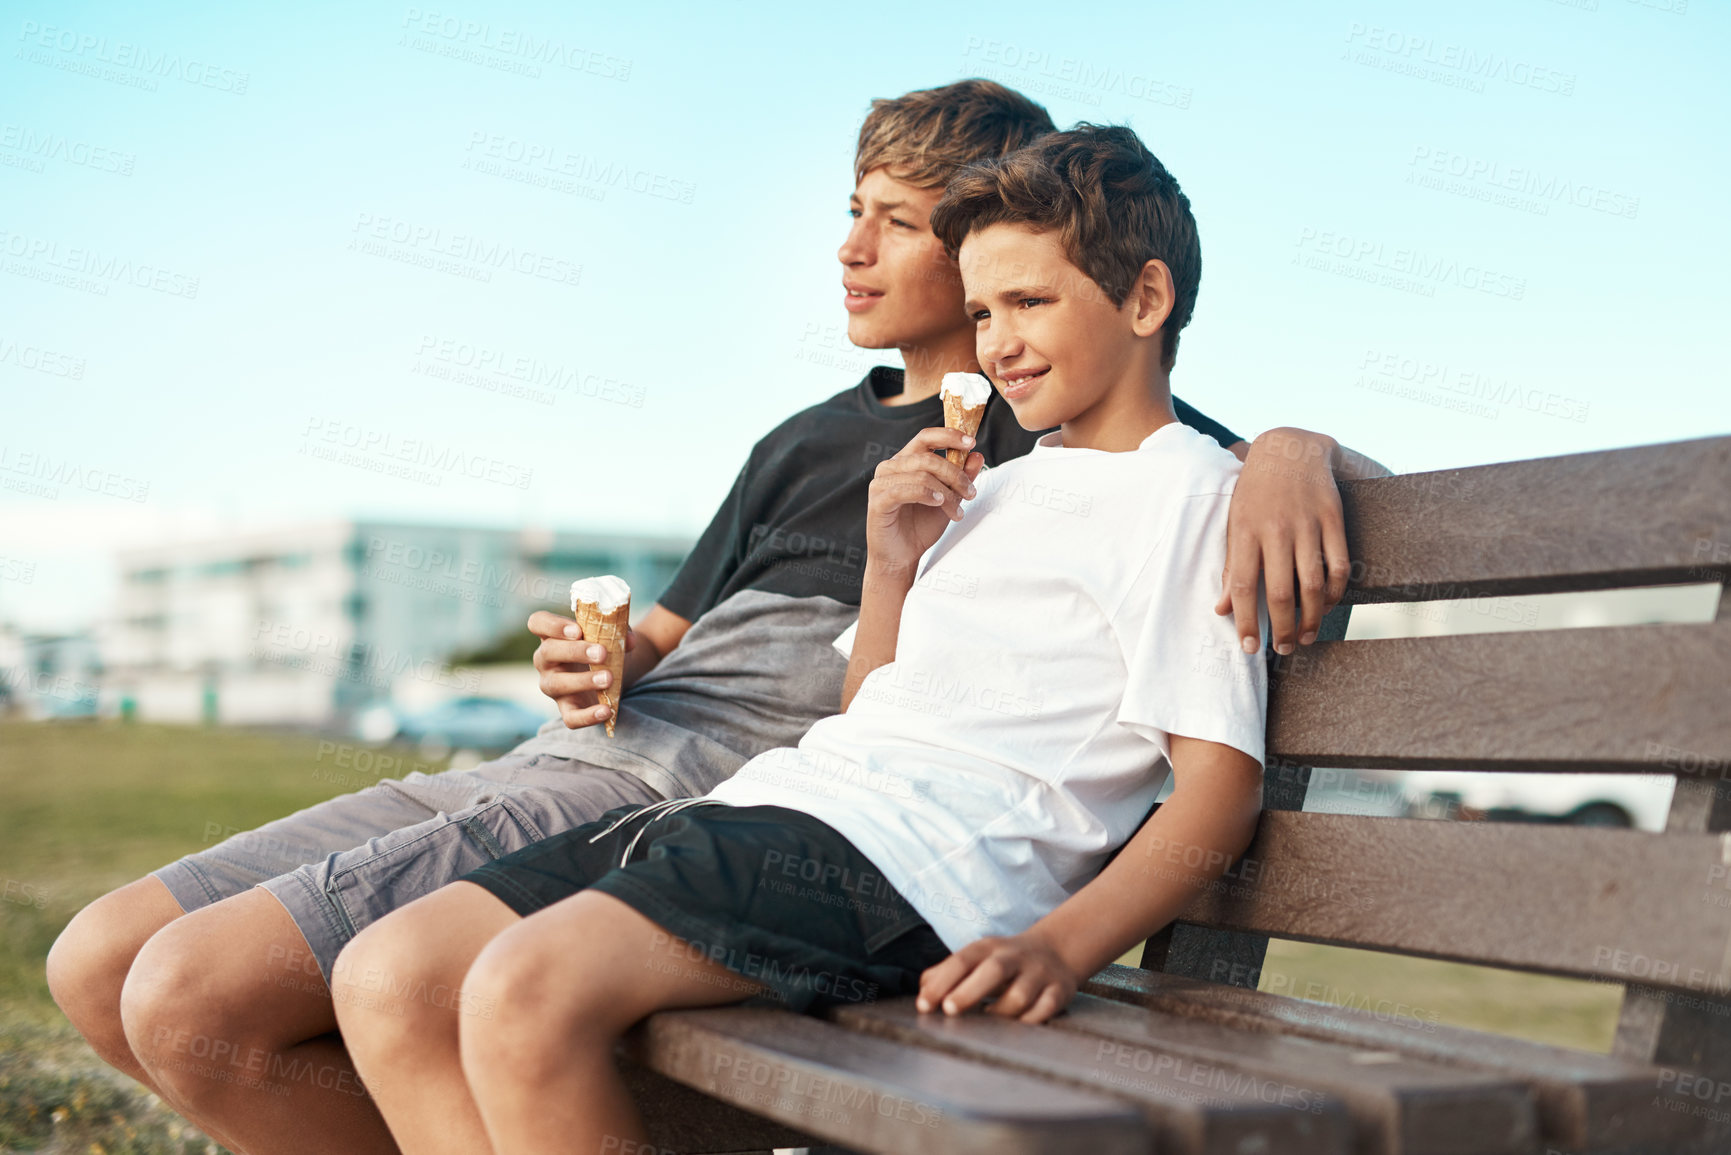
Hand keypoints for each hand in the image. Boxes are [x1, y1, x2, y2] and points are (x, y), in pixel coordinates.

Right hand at [527, 611, 635, 728]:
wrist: (616, 672)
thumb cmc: (605, 646)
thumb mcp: (612, 634)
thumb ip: (619, 631)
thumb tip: (630, 641)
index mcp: (553, 635)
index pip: (538, 623)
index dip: (553, 625)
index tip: (578, 630)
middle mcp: (546, 660)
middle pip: (547, 652)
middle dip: (575, 652)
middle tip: (602, 653)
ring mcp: (553, 686)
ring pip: (556, 684)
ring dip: (582, 681)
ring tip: (608, 678)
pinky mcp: (567, 708)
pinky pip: (570, 717)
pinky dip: (588, 716)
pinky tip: (606, 710)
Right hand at [866, 427, 982, 576]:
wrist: (902, 556)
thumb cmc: (920, 527)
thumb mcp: (949, 500)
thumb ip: (961, 477)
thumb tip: (977, 455)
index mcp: (906, 461)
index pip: (926, 437)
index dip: (949, 435)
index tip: (972, 442)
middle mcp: (891, 467)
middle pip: (928, 457)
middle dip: (955, 474)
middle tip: (971, 492)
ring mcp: (881, 483)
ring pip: (921, 475)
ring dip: (946, 492)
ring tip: (957, 511)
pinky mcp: (878, 501)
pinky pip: (904, 490)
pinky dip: (926, 495)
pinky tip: (938, 504)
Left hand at [915, 932, 1079, 1024]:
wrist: (1056, 950)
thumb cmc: (1003, 961)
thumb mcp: (976, 958)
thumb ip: (945, 973)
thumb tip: (922, 993)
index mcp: (988, 948)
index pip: (961, 961)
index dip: (942, 982)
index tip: (924, 1005)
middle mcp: (1014, 958)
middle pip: (993, 970)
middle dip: (970, 991)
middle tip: (950, 1010)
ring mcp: (1038, 974)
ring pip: (1020, 995)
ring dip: (1000, 1013)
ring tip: (987, 1023)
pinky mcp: (1059, 991)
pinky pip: (1045, 1009)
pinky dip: (1030, 1021)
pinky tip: (1017, 1028)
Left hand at [1215, 428, 1350, 654]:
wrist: (1290, 447)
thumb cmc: (1256, 492)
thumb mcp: (1235, 523)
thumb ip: (1232, 566)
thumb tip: (1222, 609)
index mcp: (1245, 531)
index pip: (1243, 586)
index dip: (1246, 621)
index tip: (1249, 647)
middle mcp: (1275, 529)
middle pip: (1280, 592)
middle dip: (1282, 629)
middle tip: (1284, 649)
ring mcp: (1307, 523)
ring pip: (1312, 584)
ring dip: (1311, 618)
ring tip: (1306, 637)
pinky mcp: (1333, 518)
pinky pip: (1339, 565)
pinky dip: (1335, 592)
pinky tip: (1327, 607)